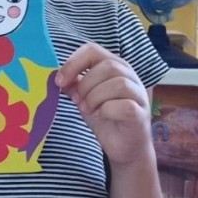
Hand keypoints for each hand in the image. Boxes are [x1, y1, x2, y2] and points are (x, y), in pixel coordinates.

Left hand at [55, 43, 152, 165]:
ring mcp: (138, 94)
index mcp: (114, 67)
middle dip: (86, 85)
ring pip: (118, 83)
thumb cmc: (106, 119)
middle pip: (107, 66)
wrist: (124, 147)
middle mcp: (130, 76)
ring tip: (88, 110)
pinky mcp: (140, 113)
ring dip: (95, 97)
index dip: (73, 63)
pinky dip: (107, 110)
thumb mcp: (84, 98)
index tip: (59, 81)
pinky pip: (124, 105)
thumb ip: (74, 85)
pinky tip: (102, 116)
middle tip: (78, 101)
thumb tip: (58, 76)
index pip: (93, 50)